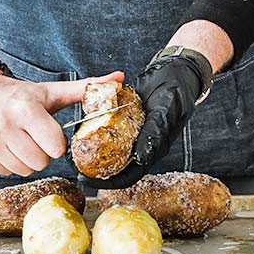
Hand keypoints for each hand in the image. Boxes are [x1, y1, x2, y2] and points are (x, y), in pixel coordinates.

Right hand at [0, 71, 123, 175]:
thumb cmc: (19, 96)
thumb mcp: (52, 91)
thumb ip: (86, 88)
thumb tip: (119, 79)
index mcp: (26, 109)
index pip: (56, 147)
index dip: (57, 142)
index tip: (50, 132)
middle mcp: (5, 125)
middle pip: (41, 162)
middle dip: (42, 152)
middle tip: (34, 136)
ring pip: (24, 170)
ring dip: (26, 159)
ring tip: (20, 140)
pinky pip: (6, 172)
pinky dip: (9, 163)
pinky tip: (6, 145)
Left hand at [77, 51, 211, 188]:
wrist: (177, 71)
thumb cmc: (178, 90)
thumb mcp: (166, 110)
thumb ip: (155, 133)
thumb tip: (141, 159)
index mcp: (154, 149)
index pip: (130, 175)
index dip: (109, 181)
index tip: (87, 180)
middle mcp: (143, 144)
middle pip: (117, 167)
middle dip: (95, 171)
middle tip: (75, 168)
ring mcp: (135, 132)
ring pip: (112, 150)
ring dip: (93, 154)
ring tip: (74, 153)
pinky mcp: (128, 120)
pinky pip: (111, 132)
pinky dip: (97, 132)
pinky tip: (82, 130)